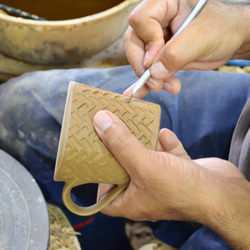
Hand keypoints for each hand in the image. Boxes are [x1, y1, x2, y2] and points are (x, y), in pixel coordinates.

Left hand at [93, 110, 249, 248]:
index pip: (104, 192)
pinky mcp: (177, 170)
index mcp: (130, 202)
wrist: (224, 194)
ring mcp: (162, 180)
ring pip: (146, 157)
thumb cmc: (182, 189)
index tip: (93, 154)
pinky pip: (166, 154)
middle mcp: (144, 192)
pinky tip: (163, 133)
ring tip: (134, 124)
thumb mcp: (143, 164)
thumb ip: (120, 143)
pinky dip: (164, 143)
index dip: (96, 175)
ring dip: (143, 141)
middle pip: (124, 168)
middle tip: (110, 129)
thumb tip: (100, 121)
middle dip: (120, 148)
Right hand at [123, 0, 249, 97]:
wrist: (231, 41)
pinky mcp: (160, 54)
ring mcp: (157, 37)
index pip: (142, 19)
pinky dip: (146, 81)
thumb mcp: (202, 38)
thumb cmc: (222, 29)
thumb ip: (176, 54)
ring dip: (149, 77)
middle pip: (134, 41)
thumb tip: (154, 73)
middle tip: (156, 84)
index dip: (147, 41)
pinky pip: (147, 68)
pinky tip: (145, 92)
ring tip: (164, 87)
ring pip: (139, 57)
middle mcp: (158, 19)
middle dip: (144, 66)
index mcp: (166, 3)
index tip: (155, 61)